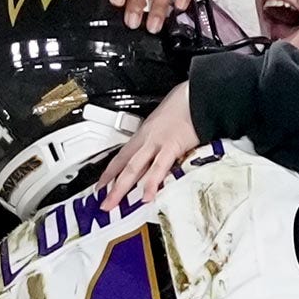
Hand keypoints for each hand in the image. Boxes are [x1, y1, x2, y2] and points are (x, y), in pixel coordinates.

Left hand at [98, 82, 198, 210]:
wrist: (197, 94)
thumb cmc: (186, 104)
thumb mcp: (167, 120)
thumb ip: (162, 135)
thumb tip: (163, 146)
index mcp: (145, 133)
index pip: (122, 156)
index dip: (110, 172)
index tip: (101, 185)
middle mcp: (147, 139)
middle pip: (123, 165)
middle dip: (111, 186)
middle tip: (102, 203)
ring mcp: (157, 143)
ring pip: (133, 168)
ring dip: (121, 188)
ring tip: (113, 203)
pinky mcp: (171, 147)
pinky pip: (159, 168)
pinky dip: (151, 183)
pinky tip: (147, 196)